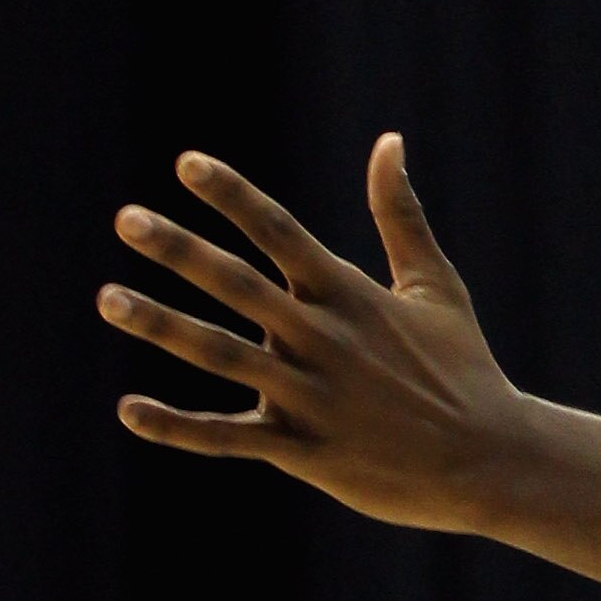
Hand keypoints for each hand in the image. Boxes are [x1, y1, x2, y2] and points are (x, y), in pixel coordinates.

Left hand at [103, 140, 526, 530]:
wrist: (491, 460)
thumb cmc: (463, 368)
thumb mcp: (436, 285)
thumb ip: (401, 215)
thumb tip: (389, 140)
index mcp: (352, 296)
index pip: (282, 232)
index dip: (233, 195)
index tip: (186, 164)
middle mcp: (325, 340)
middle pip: (240, 285)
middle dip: (180, 251)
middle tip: (127, 220)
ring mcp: (312, 397)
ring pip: (222, 356)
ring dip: (163, 326)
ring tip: (109, 298)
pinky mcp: (304, 451)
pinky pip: (227, 438)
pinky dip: (177, 426)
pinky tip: (128, 409)